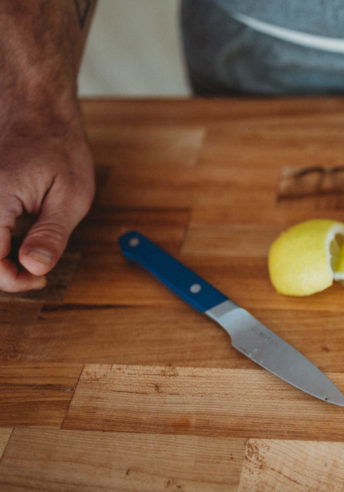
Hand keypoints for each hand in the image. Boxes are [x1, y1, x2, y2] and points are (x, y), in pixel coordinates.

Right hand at [0, 108, 93, 291]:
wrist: (35, 107)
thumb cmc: (58, 145)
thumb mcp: (70, 195)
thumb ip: (50, 236)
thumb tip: (34, 269)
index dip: (13, 280)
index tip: (40, 278)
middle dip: (1, 271)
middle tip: (35, 269)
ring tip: (27, 253)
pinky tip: (15, 236)